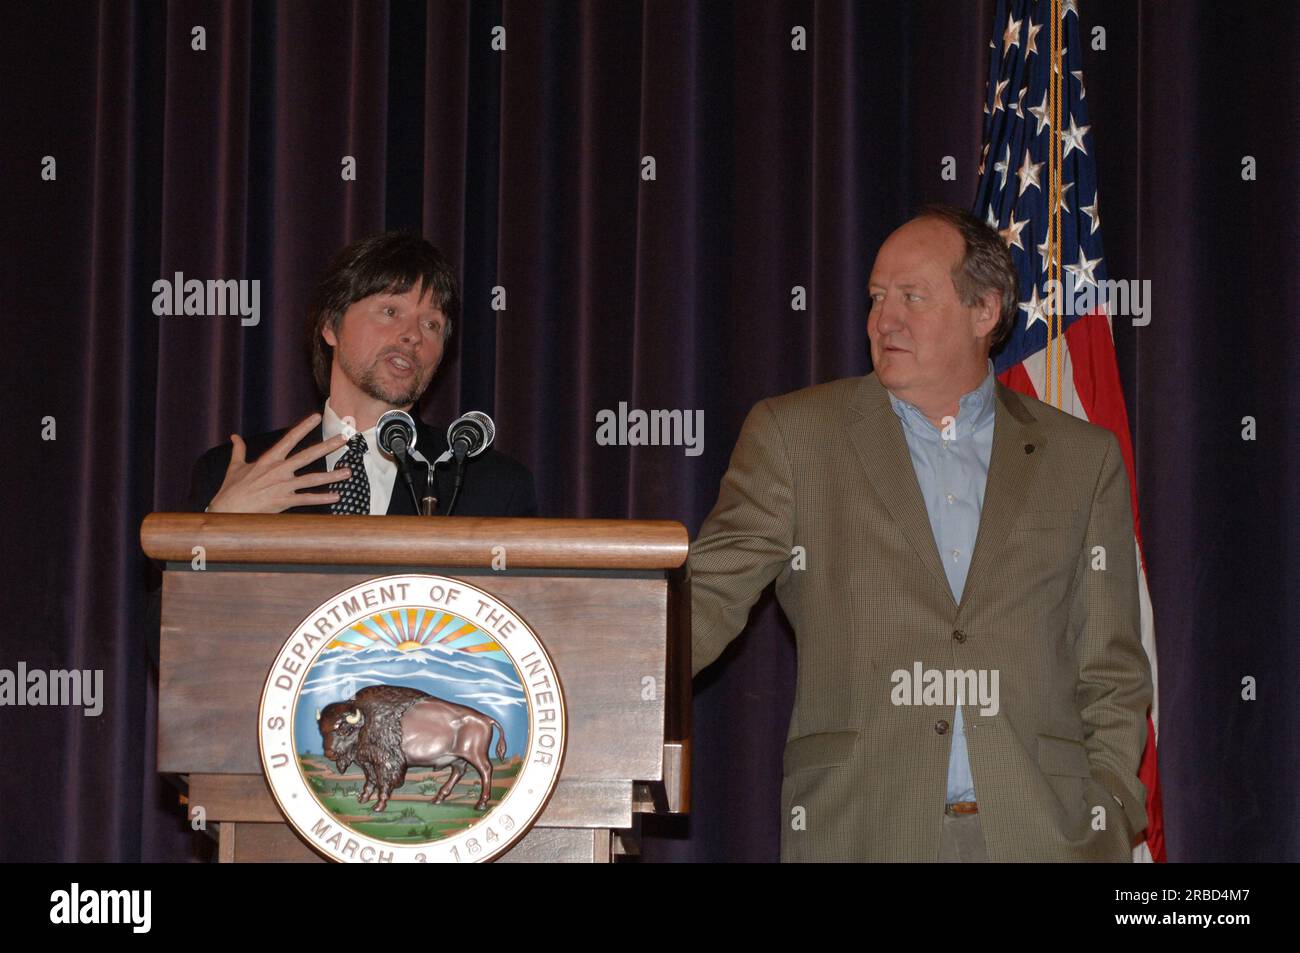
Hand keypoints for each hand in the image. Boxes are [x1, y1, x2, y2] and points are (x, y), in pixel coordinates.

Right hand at [207, 413, 350, 513]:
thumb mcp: (235, 466)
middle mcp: (279, 470)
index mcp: (269, 460)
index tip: (316, 417)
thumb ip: (238, 450)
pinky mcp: (284, 501)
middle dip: (328, 446)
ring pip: (312, 479)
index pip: (289, 439)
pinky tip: (337, 496)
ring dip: (332, 476)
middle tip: (344, 438)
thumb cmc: (231, 490)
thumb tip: (234, 436)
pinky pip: (307, 499)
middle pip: (308, 455)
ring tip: (349, 472)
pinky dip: (322, 498)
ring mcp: (282, 486)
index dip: (304, 427)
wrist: (226, 511)